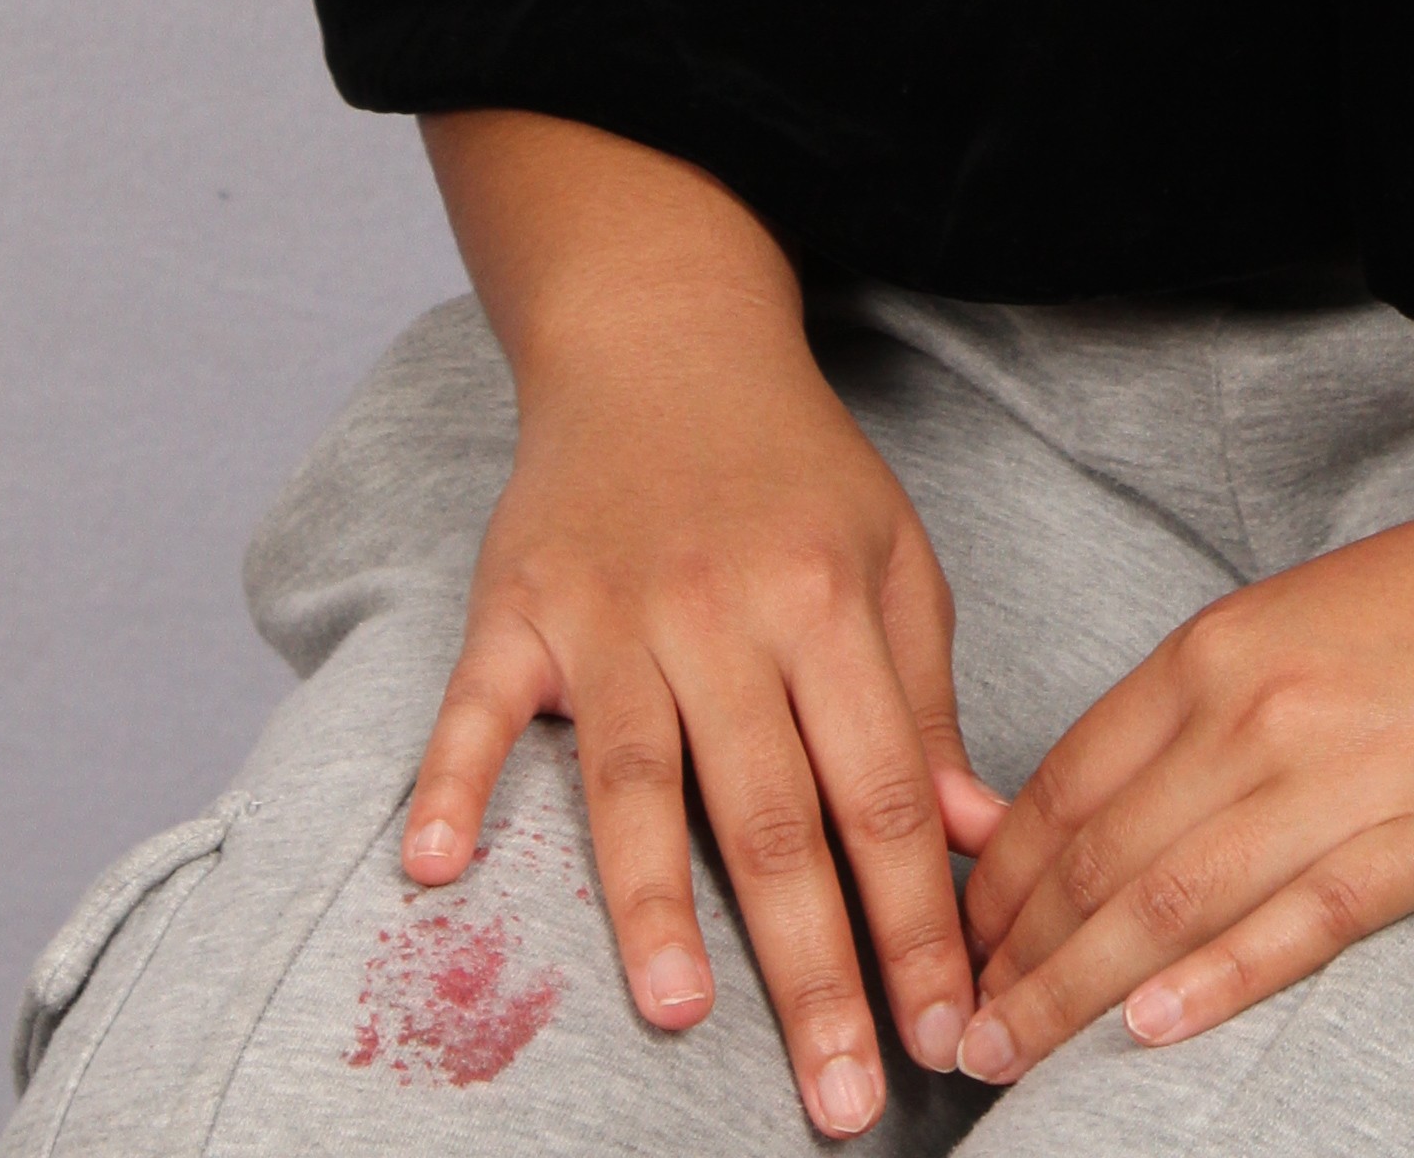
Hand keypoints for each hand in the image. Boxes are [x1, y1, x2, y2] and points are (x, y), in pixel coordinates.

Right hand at [404, 264, 1003, 1132]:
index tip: (948, 1035)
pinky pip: (477, 708)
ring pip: (634, 777)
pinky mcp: (514, 604)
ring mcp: (609, 609)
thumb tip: (975, 840)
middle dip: (812, 967)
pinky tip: (438, 871)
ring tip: (682, 1018)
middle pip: (769, 814)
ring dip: (652, 903)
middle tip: (842, 1103)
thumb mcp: (889, 560)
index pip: (883, 794)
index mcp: (826, 602)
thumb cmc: (789, 469)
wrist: (662, 334)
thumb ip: (923, 703)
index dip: (917, 923)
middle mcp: (720, 609)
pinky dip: (452, 784)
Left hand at [951, 469, 1413, 1084]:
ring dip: (1073, 991)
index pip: (1065, 782)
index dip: (991, 881)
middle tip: (956, 1036)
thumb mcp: (1300, 624)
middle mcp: (1259, 708)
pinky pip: (1301, 920)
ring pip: (1170, 899)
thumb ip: (1203, 708)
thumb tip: (1105, 808)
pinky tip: (1154, 1029)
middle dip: (1010, 957)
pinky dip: (1217, 980)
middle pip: (1097, 854)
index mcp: (1220, 650)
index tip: (952, 949)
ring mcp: (1342, 772)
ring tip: (1010, 1056)